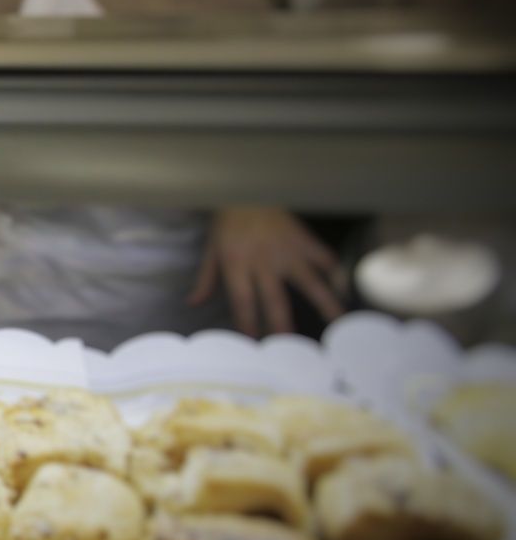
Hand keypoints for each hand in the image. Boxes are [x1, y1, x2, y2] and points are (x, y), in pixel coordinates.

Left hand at [189, 207, 345, 336]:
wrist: (248, 190)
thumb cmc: (228, 223)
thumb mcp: (211, 250)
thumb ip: (205, 279)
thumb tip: (193, 304)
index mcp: (236, 264)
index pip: (242, 302)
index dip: (248, 324)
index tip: (254, 344)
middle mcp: (263, 260)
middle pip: (275, 300)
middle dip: (282, 326)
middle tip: (292, 349)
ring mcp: (287, 250)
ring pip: (310, 282)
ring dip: (325, 304)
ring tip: (338, 325)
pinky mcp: (304, 240)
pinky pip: (324, 259)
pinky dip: (336, 274)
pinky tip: (345, 292)